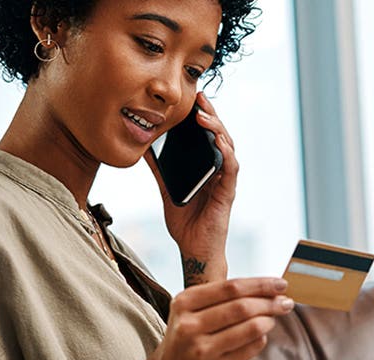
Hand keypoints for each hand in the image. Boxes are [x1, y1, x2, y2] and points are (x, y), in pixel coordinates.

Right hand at [128, 277, 291, 359]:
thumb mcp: (190, 311)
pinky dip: (262, 338)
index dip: (261, 284)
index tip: (281, 284)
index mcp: (184, 302)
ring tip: (275, 318)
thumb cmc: (187, 337)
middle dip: (270, 302)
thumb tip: (269, 287)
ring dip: (270, 320)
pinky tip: (262, 335)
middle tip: (287, 302)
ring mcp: (202, 349)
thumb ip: (221, 297)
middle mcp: (190, 325)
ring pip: (251, 327)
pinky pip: (251, 348)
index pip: (231, 287)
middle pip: (242, 306)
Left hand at [145, 92, 238, 284]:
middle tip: (200, 97)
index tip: (192, 98)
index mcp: (205, 165)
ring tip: (204, 115)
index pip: (207, 134)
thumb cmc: (185, 220)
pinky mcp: (228, 193)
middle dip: (210, 114)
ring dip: (217, 129)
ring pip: (228, 147)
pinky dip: (226, 154)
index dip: (202, 115)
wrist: (193, 248)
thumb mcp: (166, 187)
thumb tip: (143, 147)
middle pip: (219, 135)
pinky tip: (218, 142)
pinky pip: (231, 169)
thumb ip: (159, 168)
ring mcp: (225, 180)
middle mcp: (218, 169)